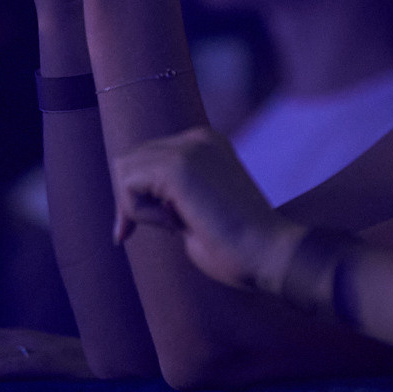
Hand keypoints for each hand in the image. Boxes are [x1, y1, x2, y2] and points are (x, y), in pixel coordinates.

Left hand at [110, 127, 300, 291]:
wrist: (268, 253)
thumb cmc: (237, 248)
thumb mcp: (197, 212)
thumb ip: (171, 199)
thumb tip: (130, 203)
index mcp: (207, 146)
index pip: (146, 159)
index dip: (134, 197)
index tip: (129, 232)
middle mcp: (198, 138)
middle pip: (129, 159)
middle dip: (128, 201)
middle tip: (140, 233)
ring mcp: (189, 147)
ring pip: (124, 169)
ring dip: (136, 208)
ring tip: (175, 226)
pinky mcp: (178, 165)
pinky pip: (127, 185)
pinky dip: (139, 214)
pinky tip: (175, 225)